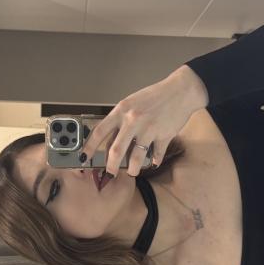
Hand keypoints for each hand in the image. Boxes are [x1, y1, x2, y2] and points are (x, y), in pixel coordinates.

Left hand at [82, 65, 208, 177]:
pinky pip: (156, 155)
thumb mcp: (131, 103)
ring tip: (133, 171)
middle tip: (110, 172)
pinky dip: (154, 161)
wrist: (180, 91)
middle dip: (111, 166)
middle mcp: (133, 121)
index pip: (99, 132)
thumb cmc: (154, 96)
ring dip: (133, 169)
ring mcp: (149, 130)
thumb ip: (120, 121)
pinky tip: (153, 162)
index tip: (83, 158)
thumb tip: (109, 142)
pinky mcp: (164, 136)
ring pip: (136, 158)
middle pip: (116, 151)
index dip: (89, 147)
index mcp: (121, 111)